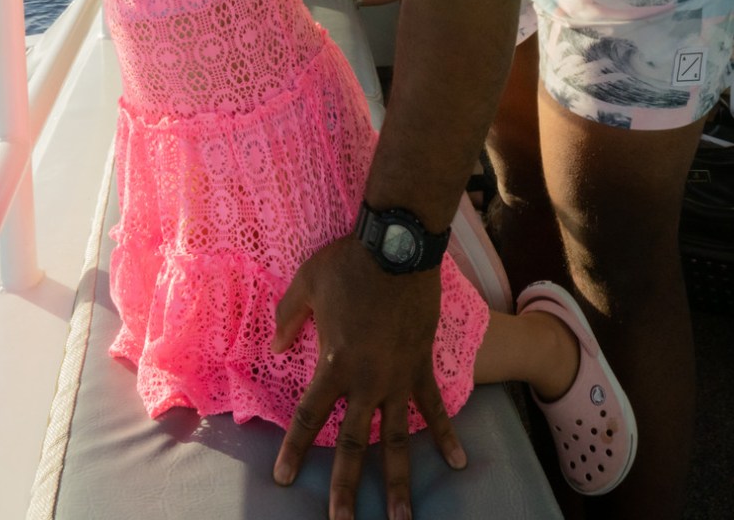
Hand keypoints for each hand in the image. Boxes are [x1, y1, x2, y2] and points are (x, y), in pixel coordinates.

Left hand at [272, 237, 463, 519]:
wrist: (398, 246)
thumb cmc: (349, 261)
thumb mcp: (307, 282)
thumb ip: (288, 317)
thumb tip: (275, 346)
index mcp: (335, 362)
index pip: (310, 416)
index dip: (295, 449)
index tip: (284, 479)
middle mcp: (367, 380)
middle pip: (355, 444)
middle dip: (346, 488)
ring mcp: (399, 377)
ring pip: (398, 440)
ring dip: (399, 481)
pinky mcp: (423, 366)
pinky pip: (435, 408)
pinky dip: (447, 435)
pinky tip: (458, 463)